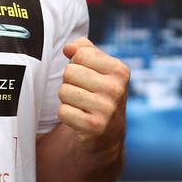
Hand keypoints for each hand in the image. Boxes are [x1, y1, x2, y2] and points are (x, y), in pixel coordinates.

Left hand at [58, 38, 128, 153]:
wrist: (108, 133)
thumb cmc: (99, 93)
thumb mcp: (98, 68)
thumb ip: (84, 49)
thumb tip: (69, 47)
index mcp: (119, 70)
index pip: (81, 54)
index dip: (77, 64)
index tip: (87, 77)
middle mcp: (116, 89)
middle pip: (69, 72)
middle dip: (69, 82)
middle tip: (82, 93)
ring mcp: (106, 109)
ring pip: (64, 91)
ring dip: (66, 99)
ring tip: (80, 105)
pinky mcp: (94, 127)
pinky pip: (63, 111)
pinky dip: (66, 115)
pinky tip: (79, 118)